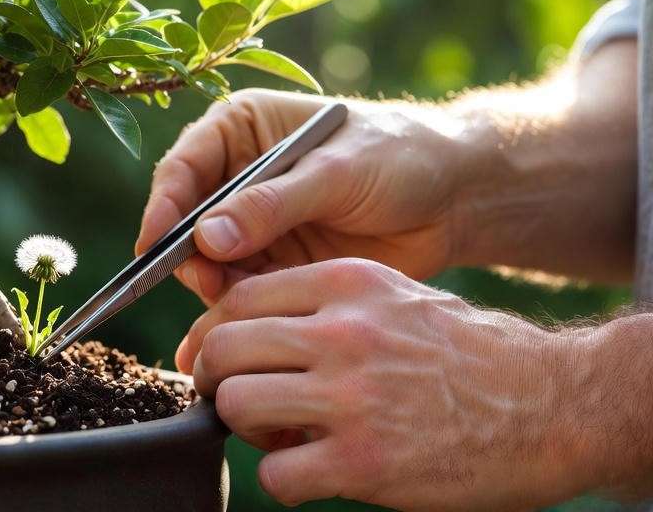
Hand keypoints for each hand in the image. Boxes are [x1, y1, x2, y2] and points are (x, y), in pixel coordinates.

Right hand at [137, 89, 470, 321]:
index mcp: (242, 128)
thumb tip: (208, 238)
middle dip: (187, 254)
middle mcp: (236, 174)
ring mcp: (253, 222)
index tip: (154, 245)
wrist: (455, 198)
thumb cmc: (399, 156)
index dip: (164, 206)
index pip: (184, 165)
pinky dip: (239, 303)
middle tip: (208, 282)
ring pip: (206, 259)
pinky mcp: (274, 261)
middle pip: (185, 219)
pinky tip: (254, 313)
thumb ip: (272, 204)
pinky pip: (239, 286)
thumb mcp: (336, 173)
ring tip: (235, 299)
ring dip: (213, 283)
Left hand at [187, 258, 591, 509]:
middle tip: (237, 400)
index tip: (216, 358)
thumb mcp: (396, 297)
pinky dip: (283, 479)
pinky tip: (313, 472)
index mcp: (346, 285)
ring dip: (246, 429)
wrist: (552, 405)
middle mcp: (341, 333)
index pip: (237, 298)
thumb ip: (323, 306)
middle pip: (223, 349)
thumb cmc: (471, 352)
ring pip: (235, 405)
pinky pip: (274, 473)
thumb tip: (246, 331)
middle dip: (215, 379)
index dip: (212, 333)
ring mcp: (351, 398)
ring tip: (281, 436)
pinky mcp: (364, 462)